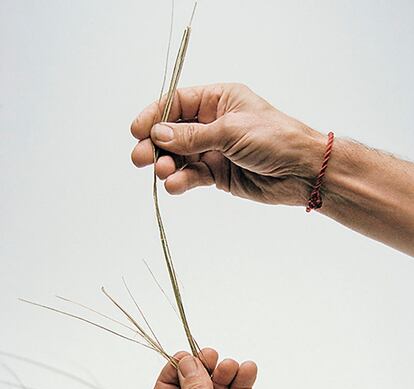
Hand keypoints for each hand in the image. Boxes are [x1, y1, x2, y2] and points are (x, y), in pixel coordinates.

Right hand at [131, 83, 323, 205]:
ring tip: (163, 172)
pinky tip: (175, 186)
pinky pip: (193, 176)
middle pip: (173, 132)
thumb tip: (158, 134)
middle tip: (140, 158)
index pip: (178, 103)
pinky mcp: (218, 174)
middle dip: (155, 144)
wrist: (302, 172)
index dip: (155, 115)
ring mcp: (214, 150)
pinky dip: (182, 181)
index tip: (137, 130)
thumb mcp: (231, 131)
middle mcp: (213, 124)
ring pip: (180, 156)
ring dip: (168, 165)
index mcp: (219, 100)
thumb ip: (193, 136)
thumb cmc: (275, 138)